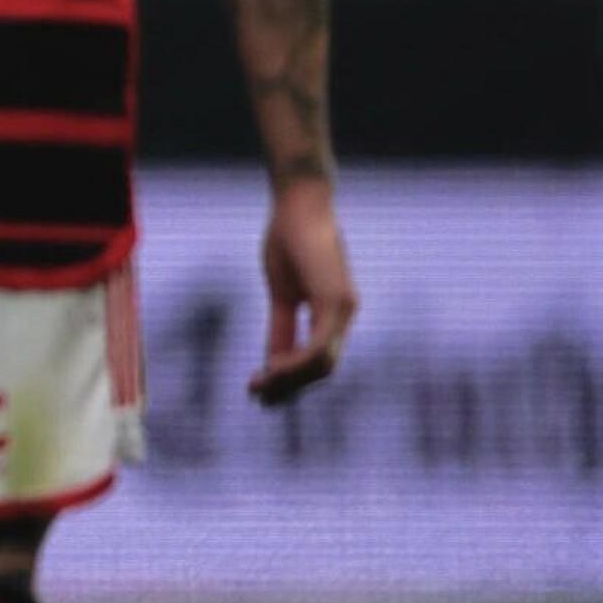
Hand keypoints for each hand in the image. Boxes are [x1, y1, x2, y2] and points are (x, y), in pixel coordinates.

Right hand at [248, 179, 355, 404]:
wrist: (299, 204)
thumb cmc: (288, 239)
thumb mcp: (281, 293)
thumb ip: (282, 327)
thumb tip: (272, 363)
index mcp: (333, 313)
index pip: (317, 360)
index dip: (289, 380)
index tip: (258, 390)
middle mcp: (345, 314)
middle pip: (322, 370)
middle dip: (289, 389)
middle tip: (257, 398)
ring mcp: (345, 309)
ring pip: (323, 366)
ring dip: (290, 382)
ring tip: (259, 386)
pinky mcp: (337, 302)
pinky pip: (319, 348)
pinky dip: (295, 364)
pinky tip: (271, 368)